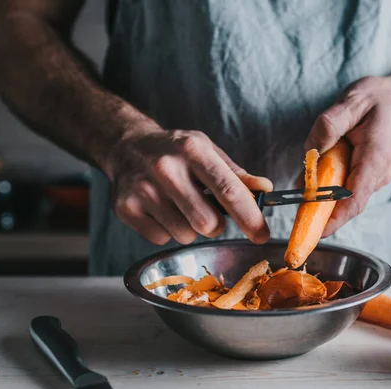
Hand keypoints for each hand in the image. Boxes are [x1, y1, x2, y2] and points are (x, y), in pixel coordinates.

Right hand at [106, 130, 272, 244]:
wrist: (126, 146)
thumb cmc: (175, 151)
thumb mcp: (207, 151)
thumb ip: (236, 174)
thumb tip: (265, 189)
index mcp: (193, 150)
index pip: (228, 190)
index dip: (249, 217)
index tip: (261, 234)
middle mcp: (166, 168)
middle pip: (208, 223)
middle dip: (216, 224)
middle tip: (207, 210)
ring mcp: (143, 189)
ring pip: (186, 235)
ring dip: (190, 228)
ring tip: (179, 206)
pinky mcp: (125, 208)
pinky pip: (162, 239)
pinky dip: (167, 230)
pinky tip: (160, 209)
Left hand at [304, 75, 390, 236]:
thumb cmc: (381, 100)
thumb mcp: (353, 101)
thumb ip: (330, 124)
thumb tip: (311, 150)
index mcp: (374, 159)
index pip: (354, 200)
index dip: (333, 219)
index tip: (314, 231)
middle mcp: (376, 175)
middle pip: (345, 203)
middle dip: (318, 208)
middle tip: (294, 206)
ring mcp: (372, 178)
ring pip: (342, 194)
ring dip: (321, 191)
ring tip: (306, 179)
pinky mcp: (366, 176)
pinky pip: (344, 186)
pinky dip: (327, 183)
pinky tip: (317, 170)